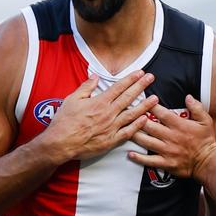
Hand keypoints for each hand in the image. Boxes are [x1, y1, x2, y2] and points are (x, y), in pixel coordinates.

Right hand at [38, 70, 158, 162]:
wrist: (60, 143)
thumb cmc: (64, 122)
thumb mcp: (72, 99)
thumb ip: (86, 87)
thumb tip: (95, 77)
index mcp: (99, 102)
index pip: (119, 87)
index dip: (131, 78)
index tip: (140, 72)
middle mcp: (108, 113)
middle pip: (128, 97)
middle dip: (141, 86)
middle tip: (151, 78)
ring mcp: (111, 127)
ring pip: (132, 114)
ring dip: (145, 105)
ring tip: (155, 98)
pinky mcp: (111, 141)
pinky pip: (128, 132)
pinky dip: (137, 125)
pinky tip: (145, 119)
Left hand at [129, 95, 215, 178]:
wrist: (208, 162)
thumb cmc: (206, 140)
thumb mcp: (206, 121)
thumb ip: (196, 107)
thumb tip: (188, 96)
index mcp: (178, 125)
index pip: (161, 112)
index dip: (149, 105)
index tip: (140, 99)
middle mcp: (170, 137)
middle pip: (149, 126)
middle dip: (136, 118)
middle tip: (125, 113)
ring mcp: (167, 151)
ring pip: (146, 142)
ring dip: (134, 135)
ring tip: (123, 130)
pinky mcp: (165, 163)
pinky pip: (149, 160)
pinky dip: (139, 158)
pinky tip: (129, 154)